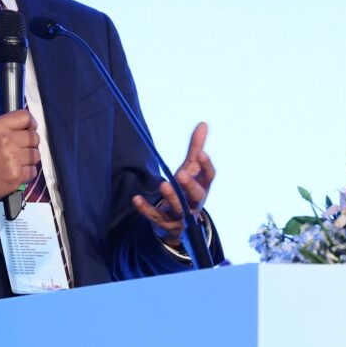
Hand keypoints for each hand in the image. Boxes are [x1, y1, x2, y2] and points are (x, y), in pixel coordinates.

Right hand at [0, 100, 40, 205]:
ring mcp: (13, 160)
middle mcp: (7, 142)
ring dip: (29, 156)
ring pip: (36, 154)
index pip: (26, 117)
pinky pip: (33, 171)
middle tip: (21, 145)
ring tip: (17, 158)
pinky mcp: (16, 176)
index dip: (30, 122)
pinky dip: (27, 171)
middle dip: (30, 140)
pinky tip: (15, 170)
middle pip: (34, 136)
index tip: (28, 127)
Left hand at [131, 122, 214, 241]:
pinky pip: (155, 217)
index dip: (206, 166)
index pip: (209, 177)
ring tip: (163, 184)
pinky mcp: (165, 223)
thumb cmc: (185, 190)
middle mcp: (195, 203)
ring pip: (179, 209)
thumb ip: (196, 148)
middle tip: (181, 174)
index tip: (201, 153)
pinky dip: (145, 209)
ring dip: (171, 197)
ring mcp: (181, 216)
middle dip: (190, 186)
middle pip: (197, 196)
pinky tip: (136, 199)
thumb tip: (203, 124)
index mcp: (203, 187)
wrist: (177, 222)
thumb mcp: (191, 169)